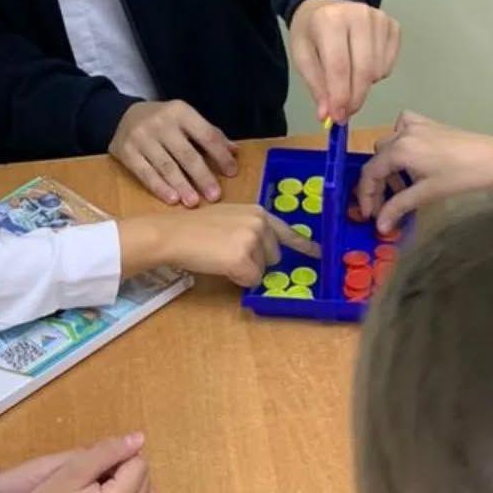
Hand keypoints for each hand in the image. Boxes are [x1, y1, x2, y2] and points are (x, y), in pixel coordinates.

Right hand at [111, 100, 239, 207]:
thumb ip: (209, 134)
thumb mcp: (186, 120)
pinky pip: (145, 173)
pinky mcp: (126, 151)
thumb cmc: (164, 122)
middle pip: (186, 153)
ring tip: (193, 202)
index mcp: (181, 111)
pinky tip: (172, 199)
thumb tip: (235, 151)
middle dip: (202, 176)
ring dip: (182, 185)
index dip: (220, 154)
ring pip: (166, 166)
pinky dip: (159, 187)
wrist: (122, 116)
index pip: (206, 135)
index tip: (232, 172)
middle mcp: (161, 122)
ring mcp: (141, 137)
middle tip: (214, 196)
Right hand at [118, 205, 317, 287]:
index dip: (304, 245)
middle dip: (257, 261)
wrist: (174, 234)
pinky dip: (237, 279)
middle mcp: (260, 223)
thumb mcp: (229, 219)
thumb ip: (251, 230)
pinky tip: (221, 266)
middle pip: (275, 256)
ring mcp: (252, 241)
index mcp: (258, 212)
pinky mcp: (243, 259)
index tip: (318, 253)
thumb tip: (264, 252)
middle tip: (229, 254)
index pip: (288, 231)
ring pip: (262, 270)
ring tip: (220, 256)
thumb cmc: (195, 228)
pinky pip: (250, 280)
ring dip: (245, 270)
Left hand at [289, 0, 401, 121]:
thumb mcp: (303, 57)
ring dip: (363, 85)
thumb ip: (316, 86)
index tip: (337, 117)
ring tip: (348, 78)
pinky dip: (376, 74)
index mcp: (330, 20)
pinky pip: (388, 65)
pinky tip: (361, 66)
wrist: (326, 5)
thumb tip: (328, 114)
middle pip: (363, 70)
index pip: (339, 66)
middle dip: (354, 98)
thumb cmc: (312, 32)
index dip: (340, 97)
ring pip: (378, 71)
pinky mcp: (392, 26)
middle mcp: (359, 15)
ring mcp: (380, 19)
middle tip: (344, 113)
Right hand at [355, 110, 492, 232]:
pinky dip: (399, 142)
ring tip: (402, 186)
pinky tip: (409, 156)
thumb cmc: (461, 177)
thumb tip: (380, 226)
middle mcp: (402, 133)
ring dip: (388, 166)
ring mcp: (415, 125)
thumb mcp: (426, 194)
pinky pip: (402, 128)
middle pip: (377, 159)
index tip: (369, 215)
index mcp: (400, 149)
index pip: (370, 173)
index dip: (366, 196)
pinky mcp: (427, 123)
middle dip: (377, 184)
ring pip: (387, 144)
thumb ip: (398, 207)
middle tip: (385, 205)